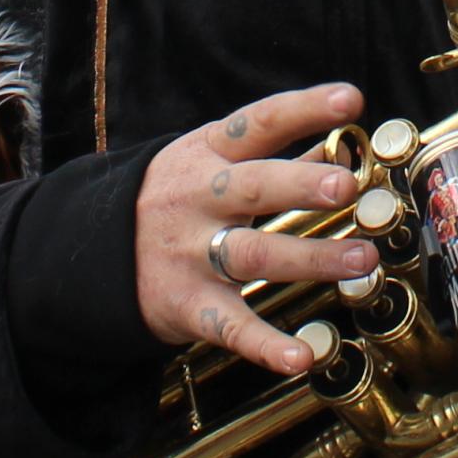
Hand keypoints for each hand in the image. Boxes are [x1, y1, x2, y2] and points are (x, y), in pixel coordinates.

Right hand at [136, 83, 375, 376]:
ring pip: (253, 254)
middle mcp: (200, 199)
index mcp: (209, 153)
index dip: (305, 109)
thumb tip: (344, 152)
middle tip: (346, 187)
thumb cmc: (176, 197)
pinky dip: (266, 345)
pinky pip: (229, 325)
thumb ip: (277, 156)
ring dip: (310, 258)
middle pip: (253, 187)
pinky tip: (303, 356)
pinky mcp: (188, 304)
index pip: (260, 122)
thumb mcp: (211, 161)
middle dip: (299, 184)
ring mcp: (192, 252)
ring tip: (362, 261)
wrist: (95, 251)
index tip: (351, 101)